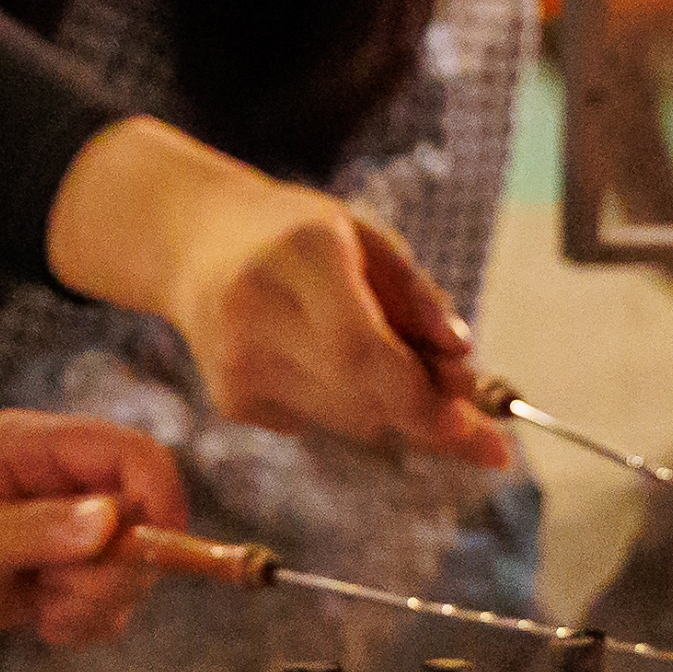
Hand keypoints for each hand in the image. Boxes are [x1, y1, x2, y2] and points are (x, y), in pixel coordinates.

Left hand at [0, 409, 189, 645]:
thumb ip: (35, 531)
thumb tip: (113, 522)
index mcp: (36, 448)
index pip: (133, 455)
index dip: (160, 500)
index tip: (148, 556)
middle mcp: (61, 483)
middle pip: (143, 520)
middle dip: (116, 571)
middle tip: (58, 594)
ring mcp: (64, 528)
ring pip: (130, 567)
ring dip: (98, 602)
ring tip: (42, 610)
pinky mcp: (60, 570)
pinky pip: (107, 600)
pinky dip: (88, 621)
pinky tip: (43, 624)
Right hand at [50, 118, 511, 466]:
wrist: (192, 245)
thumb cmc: (297, 237)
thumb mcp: (364, 239)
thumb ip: (417, 297)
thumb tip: (463, 359)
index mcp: (300, 254)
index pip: (364, 353)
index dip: (424, 401)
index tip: (480, 434)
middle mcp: (256, 312)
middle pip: (363, 399)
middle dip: (428, 415)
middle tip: (475, 420)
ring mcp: (235, 364)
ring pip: (350, 423)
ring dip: (391, 410)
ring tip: (393, 366)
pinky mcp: (231, 400)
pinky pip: (321, 424)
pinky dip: (345, 404)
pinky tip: (320, 360)